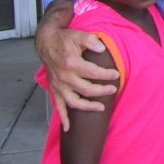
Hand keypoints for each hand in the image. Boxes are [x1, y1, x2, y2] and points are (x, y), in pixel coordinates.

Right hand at [35, 2, 118, 130]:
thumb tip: (102, 48)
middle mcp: (64, 77)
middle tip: (113, 89)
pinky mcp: (55, 90)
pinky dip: (63, 118)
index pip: (94, 73)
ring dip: (88, 107)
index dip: (107, 75)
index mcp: (71, 64)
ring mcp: (59, 86)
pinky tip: (69, 128)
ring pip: (74, 102)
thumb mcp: (79, 35)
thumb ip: (91, 41)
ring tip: (101, 108)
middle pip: (87, 89)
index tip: (116, 75)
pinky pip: (58, 107)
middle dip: (102, 91)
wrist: (46, 42)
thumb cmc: (65, 39)